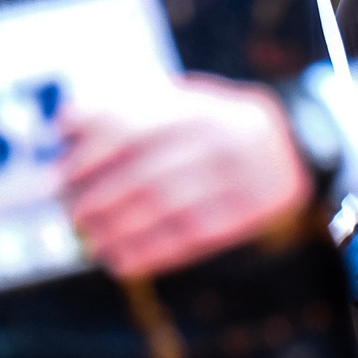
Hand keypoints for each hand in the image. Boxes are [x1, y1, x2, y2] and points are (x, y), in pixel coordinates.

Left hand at [60, 76, 313, 278]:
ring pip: (161, 211)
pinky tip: (119, 258)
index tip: (61, 175)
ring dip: (115, 230)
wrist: (296, 146)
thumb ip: (131, 106)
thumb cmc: (219, 124)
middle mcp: (222, 141)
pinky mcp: (245, 214)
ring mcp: (237, 180)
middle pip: (143, 176)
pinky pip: (188, 238)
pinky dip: (147, 252)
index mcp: (201, 107)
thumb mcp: (185, 98)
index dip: (88, 155)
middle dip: (96, 198)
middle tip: (71, 211)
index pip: (132, 129)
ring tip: (89, 238)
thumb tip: (65, 126)